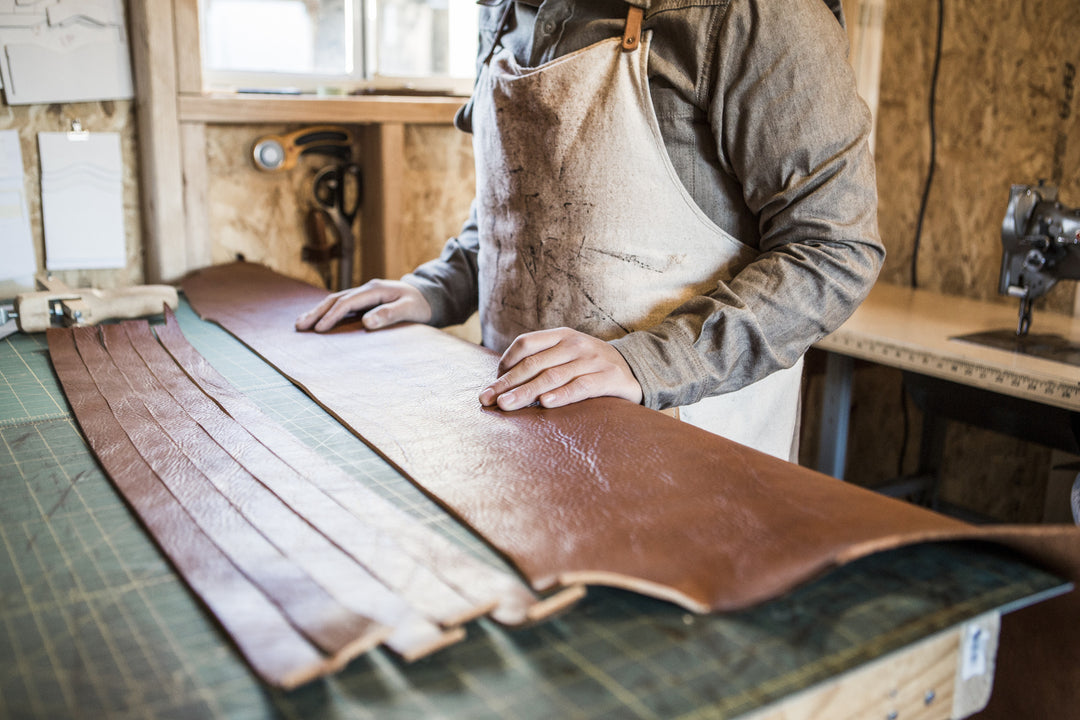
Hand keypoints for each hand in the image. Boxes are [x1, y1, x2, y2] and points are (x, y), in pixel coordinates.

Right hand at [295, 279, 431, 331]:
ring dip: (318, 311)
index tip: (319, 330)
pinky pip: (341, 305)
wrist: (428, 296)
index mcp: (375, 289)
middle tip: (299, 326)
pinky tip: (317, 320)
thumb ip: (389, 314)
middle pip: (336, 299)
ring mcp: (364, 293)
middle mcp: (366, 288)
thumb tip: (366, 323)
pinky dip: (327, 312)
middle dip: (316, 312)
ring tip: (301, 323)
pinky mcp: (364, 300)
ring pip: (335, 300)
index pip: (347, 303)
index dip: (332, 316)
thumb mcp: (409, 309)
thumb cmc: (420, 304)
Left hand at [479, 328, 642, 410]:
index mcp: (561, 335)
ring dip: (526, 392)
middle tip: (487, 399)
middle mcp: (575, 344)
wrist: (636, 368)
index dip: (505, 362)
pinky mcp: (609, 377)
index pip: (526, 344)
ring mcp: (593, 359)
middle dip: (507, 383)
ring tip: (507, 405)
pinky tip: (545, 404)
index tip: (493, 383)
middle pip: (534, 364)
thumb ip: (542, 362)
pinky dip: (562, 395)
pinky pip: (581, 386)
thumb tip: (503, 382)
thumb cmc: (590, 366)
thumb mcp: (567, 355)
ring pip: (553, 377)